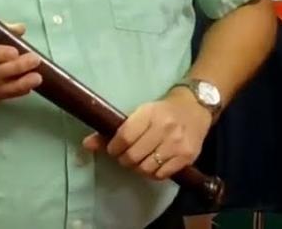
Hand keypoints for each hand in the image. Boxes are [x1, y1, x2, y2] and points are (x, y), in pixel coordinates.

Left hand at [81, 88, 211, 180]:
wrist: (195, 107)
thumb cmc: (162, 110)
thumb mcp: (140, 113)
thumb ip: (115, 130)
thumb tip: (86, 144)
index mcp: (149, 113)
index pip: (124, 137)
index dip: (113, 148)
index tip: (113, 149)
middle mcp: (164, 128)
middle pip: (133, 156)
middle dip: (124, 160)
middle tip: (125, 157)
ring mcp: (177, 144)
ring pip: (146, 168)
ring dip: (138, 168)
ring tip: (139, 161)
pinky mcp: (187, 157)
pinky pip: (161, 175)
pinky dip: (152, 173)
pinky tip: (152, 164)